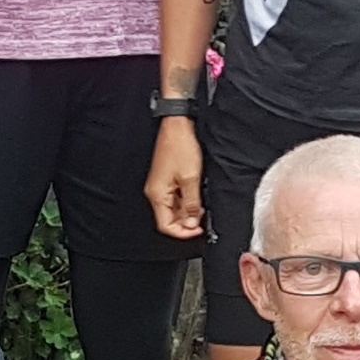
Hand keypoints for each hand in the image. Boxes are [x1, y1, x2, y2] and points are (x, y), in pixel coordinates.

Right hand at [148, 114, 205, 239]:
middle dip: (187, 222)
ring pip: (173, 209)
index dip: (183, 233)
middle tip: (203, 219)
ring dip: (188, 211)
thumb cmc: (179, 147)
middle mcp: (155, 192)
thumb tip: (192, 222)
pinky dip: (186, 201)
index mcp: (157, 194)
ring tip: (201, 205)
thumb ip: (192, 204)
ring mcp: (160, 186)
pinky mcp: (166, 179)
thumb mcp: (191, 179)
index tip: (198, 231)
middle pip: (169, 218)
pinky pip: (175, 198)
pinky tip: (196, 196)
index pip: (166, 226)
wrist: (177, 126)